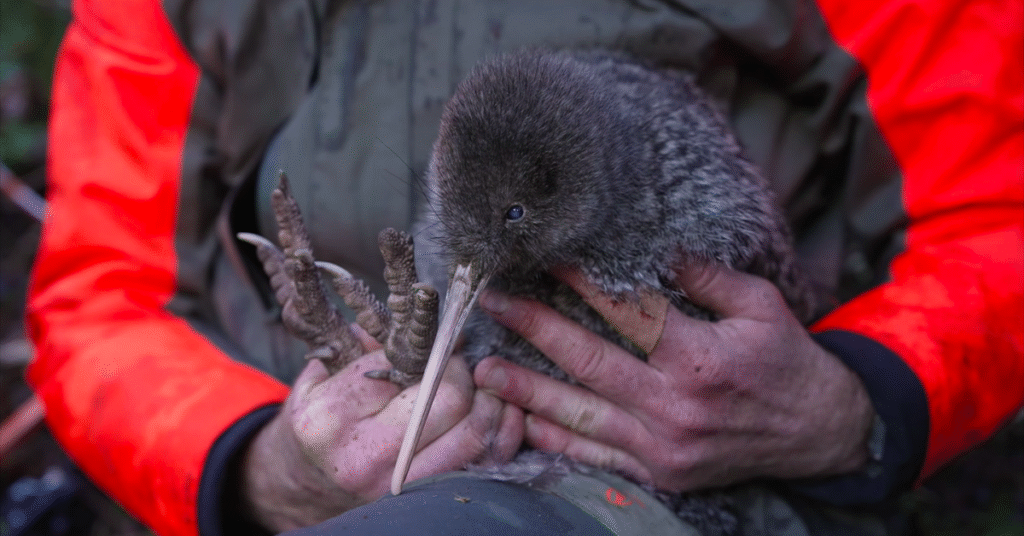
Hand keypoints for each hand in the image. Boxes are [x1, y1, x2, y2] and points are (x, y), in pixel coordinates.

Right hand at [240, 329, 523, 530]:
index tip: (443, 337)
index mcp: (333, 415)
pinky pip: (485, 465)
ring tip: (482, 385)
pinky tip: (498, 413)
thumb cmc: (319, 426)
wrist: (307, 488)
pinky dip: (502, 433)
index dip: (430, 345)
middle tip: (459, 363)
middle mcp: (367, 454)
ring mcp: (399, 484)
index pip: (401, 365)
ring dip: (489, 401)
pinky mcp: (426, 498)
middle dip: (462, 370)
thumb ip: (360, 348)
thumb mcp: (318, 381)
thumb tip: (414, 320)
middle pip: (447, 398)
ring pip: (473, 433)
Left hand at [473, 261, 873, 491]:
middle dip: (534, 329)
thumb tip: (659, 244)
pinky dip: (558, 440)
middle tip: (494, 304)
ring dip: (529, 391)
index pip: (626, 313)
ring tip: (486, 370)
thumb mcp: (761, 306)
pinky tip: (524, 422)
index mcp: (701, 359)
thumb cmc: (788, 361)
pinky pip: (598, 457)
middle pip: (589, 362)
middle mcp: (675, 406)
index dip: (580, 284)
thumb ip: (706, 277)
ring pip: (581, 415)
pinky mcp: (661, 472)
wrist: (820, 434)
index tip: (545, 259)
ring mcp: (664, 446)